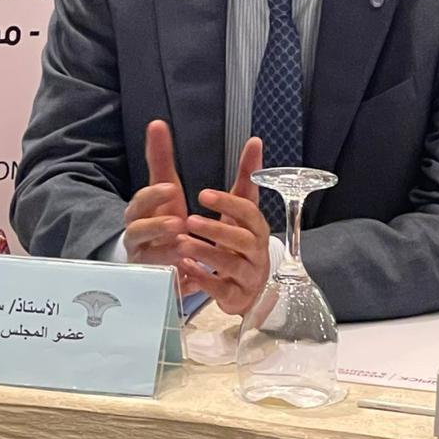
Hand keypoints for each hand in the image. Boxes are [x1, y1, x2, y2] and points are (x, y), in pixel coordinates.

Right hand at [122, 120, 188, 270]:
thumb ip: (160, 158)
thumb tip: (156, 124)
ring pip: (148, 257)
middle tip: (178, 222)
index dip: (153, 196)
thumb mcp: (164, 187)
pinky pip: (161, 281)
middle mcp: (137, 236)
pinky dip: (174, 277)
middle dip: (156, 226)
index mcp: (139, 213)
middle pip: (137, 231)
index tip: (172, 188)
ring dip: (166, 252)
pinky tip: (189, 273)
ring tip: (183, 247)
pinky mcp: (154, 281)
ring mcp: (144, 260)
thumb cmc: (161, 216)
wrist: (159, 255)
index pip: (140, 202)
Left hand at [179, 136, 269, 315]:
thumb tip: (255, 141)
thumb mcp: (241, 209)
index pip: (248, 211)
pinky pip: (221, 289)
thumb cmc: (240, 241)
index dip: (227, 202)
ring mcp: (248, 275)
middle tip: (188, 220)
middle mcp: (257, 251)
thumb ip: (247, 177)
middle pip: (242, 239)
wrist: (247, 286)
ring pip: (231, 265)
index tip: (202, 194)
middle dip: (216, 229)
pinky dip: (204, 279)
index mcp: (257, 227)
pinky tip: (186, 270)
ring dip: (206, 253)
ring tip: (182, 244)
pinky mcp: (236, 296)